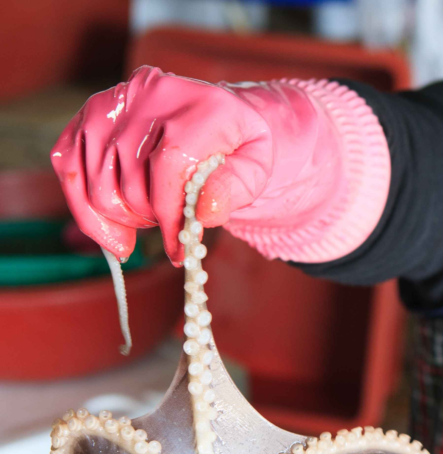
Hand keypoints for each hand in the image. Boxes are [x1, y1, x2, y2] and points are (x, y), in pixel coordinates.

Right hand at [52, 66, 389, 266]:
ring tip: (145, 223)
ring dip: (119, 218)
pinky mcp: (91, 114)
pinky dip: (83, 206)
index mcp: (198, 105)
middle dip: (148, 221)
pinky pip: (66, 164)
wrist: (219, 117)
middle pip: (128, 181)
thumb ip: (235, 189)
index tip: (179, 251)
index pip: (168, 166)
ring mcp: (115, 101)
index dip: (169, 216)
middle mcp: (150, 94)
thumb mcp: (256, 169)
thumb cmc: (237, 149)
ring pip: (96, 181)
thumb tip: (203, 212)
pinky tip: (108, 229)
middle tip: (167, 230)